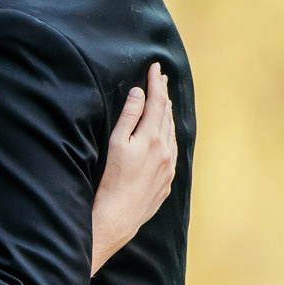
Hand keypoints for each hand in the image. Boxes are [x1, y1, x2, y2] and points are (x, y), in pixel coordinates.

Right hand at [92, 62, 175, 270]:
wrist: (118, 217)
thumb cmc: (111, 180)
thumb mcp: (115, 143)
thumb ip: (129, 116)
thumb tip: (140, 93)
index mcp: (152, 138)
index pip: (157, 102)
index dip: (156, 83)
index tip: (155, 67)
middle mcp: (165, 150)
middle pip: (167, 115)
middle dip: (164, 94)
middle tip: (162, 79)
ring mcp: (168, 166)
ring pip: (172, 132)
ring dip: (168, 114)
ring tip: (165, 101)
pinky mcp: (167, 180)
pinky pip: (173, 150)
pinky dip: (170, 135)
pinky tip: (166, 134)